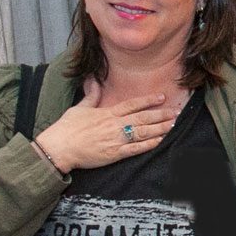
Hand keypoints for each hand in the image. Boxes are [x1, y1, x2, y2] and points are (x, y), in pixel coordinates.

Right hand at [33, 79, 181, 170]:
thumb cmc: (67, 128)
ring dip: (159, 129)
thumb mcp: (80, 107)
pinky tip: (159, 141)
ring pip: (143, 132)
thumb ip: (91, 96)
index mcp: (107, 113)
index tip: (162, 97)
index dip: (149, 101)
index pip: (132, 104)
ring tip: (172, 125)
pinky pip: (135, 148)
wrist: (60, 147)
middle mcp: (114, 124)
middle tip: (175, 112)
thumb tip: (94, 81)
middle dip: (161, 115)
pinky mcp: (114, 154)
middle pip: (143, 118)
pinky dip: (148, 145)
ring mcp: (116, 139)